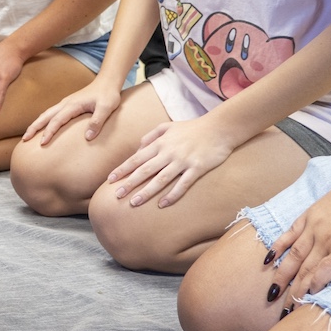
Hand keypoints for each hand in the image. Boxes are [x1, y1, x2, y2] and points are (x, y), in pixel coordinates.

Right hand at [21, 81, 121, 145]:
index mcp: (73, 105)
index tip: (42, 143)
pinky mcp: (68, 104)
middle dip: (34, 127)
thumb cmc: (108, 95)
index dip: (49, 132)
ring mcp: (65, 103)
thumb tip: (88, 138)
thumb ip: (97, 122)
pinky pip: (51, 113)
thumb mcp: (106, 108)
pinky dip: (43, 120)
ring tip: (28, 135)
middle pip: (45, 116)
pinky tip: (42, 127)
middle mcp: (65, 103)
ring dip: (36, 124)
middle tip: (24, 139)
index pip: (57, 120)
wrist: (107, 82)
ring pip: (46, 114)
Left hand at [107, 116, 237, 207]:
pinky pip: (183, 184)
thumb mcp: (168, 126)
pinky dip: (173, 194)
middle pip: (145, 170)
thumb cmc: (192, 128)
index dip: (123, 169)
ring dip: (146, 192)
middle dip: (129, 183)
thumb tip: (138, 149)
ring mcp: (183, 161)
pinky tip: (162, 204)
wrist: (219, 127)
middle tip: (117, 195)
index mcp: (160, 143)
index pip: (137, 158)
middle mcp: (169, 152)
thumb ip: (151, 136)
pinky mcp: (197, 168)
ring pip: (161, 179)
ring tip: (134, 202)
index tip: (110, 180)